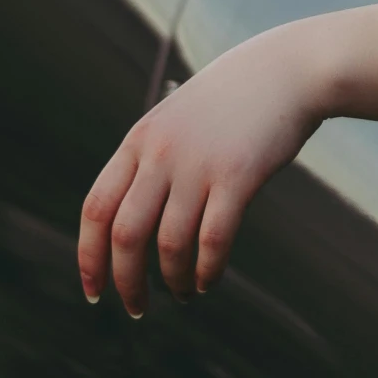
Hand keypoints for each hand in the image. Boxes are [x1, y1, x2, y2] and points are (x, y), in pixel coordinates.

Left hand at [76, 0, 377, 314]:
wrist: (287, 69)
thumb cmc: (233, 98)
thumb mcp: (177, 119)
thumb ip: (151, 160)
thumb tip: (132, 223)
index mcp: (140, 139)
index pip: (96, 208)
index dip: (89, 257)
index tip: (96, 291)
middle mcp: (162, 152)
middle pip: (126, 235)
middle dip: (127, 282)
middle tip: (137, 308)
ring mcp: (199, 163)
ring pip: (169, 245)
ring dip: (173, 281)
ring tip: (182, 292)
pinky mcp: (238, 175)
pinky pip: (212, 241)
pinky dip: (206, 272)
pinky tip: (208, 280)